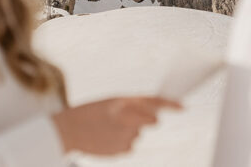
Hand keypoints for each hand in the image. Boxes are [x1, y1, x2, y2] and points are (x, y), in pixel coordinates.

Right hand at [51, 96, 181, 154]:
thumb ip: (131, 105)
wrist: (68, 131)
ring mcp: (125, 136)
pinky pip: (129, 144)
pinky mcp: (122, 149)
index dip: (170, 104)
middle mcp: (127, 118)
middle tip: (125, 118)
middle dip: (145, 119)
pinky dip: (121, 141)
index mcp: (123, 101)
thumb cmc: (88, 113)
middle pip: (150, 120)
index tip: (182, 107)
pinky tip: (107, 138)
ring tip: (107, 127)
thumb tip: (153, 114)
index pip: (153, 101)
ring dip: (128, 130)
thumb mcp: (110, 101)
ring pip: (137, 132)